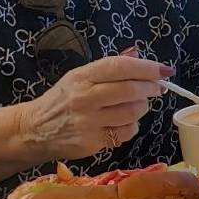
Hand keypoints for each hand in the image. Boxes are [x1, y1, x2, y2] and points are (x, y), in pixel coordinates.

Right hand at [19, 54, 172, 160]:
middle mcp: (84, 98)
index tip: (165, 70)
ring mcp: (88, 122)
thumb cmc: (62, 100)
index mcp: (82, 77)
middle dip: (151, 88)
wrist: (33, 130)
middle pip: (130, 91)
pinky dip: (131, 126)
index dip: (147, 68)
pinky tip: (122, 122)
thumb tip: (138, 54)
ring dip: (142, 107)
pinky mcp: (92, 143)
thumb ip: (108, 67)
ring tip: (136, 104)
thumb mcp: (79, 77)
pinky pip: (125, 133)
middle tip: (157, 88)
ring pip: (132, 113)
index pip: (120, 67)